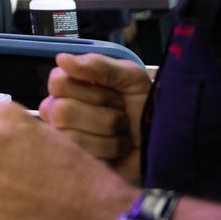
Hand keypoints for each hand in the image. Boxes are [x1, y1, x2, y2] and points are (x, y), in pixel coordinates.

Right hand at [40, 51, 150, 182]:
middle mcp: (59, 110)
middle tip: (121, 115)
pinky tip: (119, 148)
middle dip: (103, 114)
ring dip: (108, 132)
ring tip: (122, 132)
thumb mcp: (128, 76)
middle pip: (62, 110)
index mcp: (68, 87)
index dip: (89, 90)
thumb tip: (62, 59)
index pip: (57, 82)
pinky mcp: (78, 160)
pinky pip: (83, 154)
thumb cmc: (144, 103)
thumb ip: (97, 65)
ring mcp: (65, 137)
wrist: (163, 136)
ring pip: (71, 135)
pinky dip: (111, 149)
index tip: (113, 93)